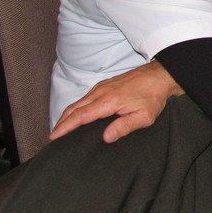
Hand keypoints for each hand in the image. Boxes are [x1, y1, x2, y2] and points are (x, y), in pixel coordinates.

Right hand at [49, 60, 181, 143]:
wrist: (160, 75)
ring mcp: (102, 87)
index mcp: (108, 101)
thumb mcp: (143, 116)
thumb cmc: (153, 96)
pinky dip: (76, 108)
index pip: (80, 116)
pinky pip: (85, 98)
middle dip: (60, 123)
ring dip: (67, 115)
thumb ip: (124, 127)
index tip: (53, 136)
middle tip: (52, 137)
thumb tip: (105, 137)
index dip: (65, 127)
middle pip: (74, 108)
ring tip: (59, 129)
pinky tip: (76, 115)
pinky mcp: (105, 85)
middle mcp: (101, 92)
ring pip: (78, 102)